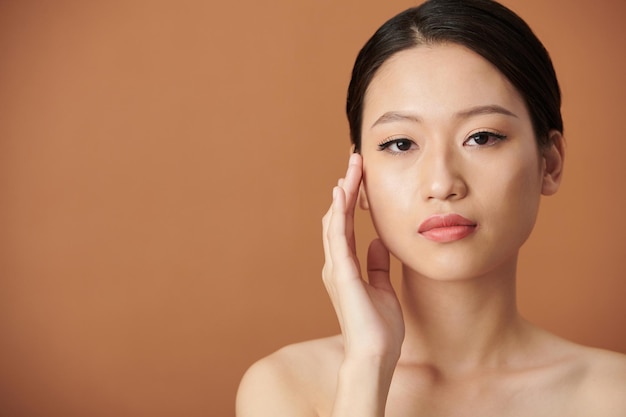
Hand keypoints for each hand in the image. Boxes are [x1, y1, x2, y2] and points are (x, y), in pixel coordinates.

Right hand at [322, 153, 404, 361]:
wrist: (375, 355)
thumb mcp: (383, 287)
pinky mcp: (342, 273)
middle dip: (347, 187)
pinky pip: (338, 236)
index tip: (360, 176)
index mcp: (347, 266)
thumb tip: (378, 242)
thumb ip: (378, 264)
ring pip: (336, 220)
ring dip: (343, 193)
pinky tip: (342, 192)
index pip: (347, 223)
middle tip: (355, 161)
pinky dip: (339, 212)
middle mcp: (337, 263)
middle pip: (339, 216)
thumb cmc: (380, 327)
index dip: (353, 198)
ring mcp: (337, 267)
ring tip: (351, 167)